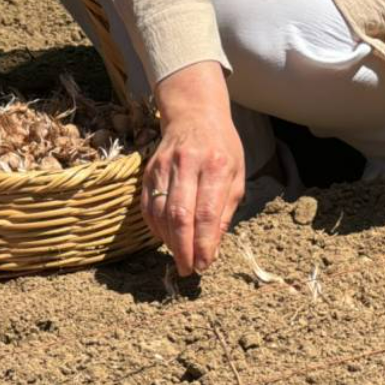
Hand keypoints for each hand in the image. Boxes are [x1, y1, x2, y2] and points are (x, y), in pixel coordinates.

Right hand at [144, 62, 244, 276]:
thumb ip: (225, 209)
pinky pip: (148, 206)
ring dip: (169, 241)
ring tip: (179, 257)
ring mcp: (164, 166)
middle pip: (180, 215)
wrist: (194, 114)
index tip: (204, 265)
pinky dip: (155, 228)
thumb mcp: (237, 174)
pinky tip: (166, 238)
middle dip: (183, 249)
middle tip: (187, 269)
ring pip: (160, 213)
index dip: (203, 244)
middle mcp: (187, 165)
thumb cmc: (222, 147)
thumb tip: (212, 246)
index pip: (206, 213)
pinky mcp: (149, 170)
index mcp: (216, 165)